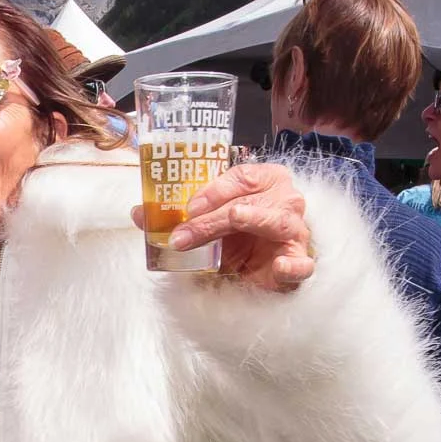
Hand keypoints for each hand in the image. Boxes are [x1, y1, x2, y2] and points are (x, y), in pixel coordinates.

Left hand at [132, 163, 313, 291]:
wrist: (267, 259)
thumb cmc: (238, 231)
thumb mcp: (208, 220)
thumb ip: (177, 216)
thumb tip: (139, 213)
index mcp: (264, 180)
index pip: (242, 176)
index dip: (214, 189)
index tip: (188, 207)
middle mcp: (284, 199)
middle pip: (248, 201)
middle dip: (212, 217)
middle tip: (182, 234)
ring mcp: (295, 229)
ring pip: (275, 221)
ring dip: (253, 219)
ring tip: (236, 217)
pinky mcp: (298, 261)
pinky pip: (302, 263)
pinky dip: (294, 264)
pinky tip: (280, 265)